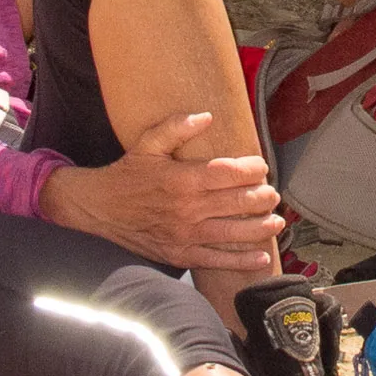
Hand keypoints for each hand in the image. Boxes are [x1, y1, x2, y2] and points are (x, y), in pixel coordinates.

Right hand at [38, 112, 284, 272]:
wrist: (98, 210)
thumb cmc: (127, 175)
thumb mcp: (146, 144)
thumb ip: (175, 127)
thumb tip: (205, 115)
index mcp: (181, 179)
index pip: (226, 172)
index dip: (250, 169)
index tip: (261, 166)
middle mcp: (186, 208)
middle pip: (235, 202)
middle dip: (261, 198)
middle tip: (273, 194)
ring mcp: (184, 234)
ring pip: (232, 232)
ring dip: (259, 228)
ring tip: (276, 222)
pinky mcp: (179, 254)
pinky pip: (215, 260)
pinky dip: (240, 260)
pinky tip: (259, 257)